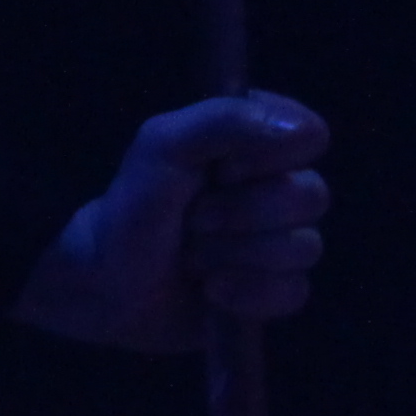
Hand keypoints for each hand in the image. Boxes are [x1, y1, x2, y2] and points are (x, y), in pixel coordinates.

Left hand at [11, 94, 332, 352]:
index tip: (222, 170)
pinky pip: (295, 291)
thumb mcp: (164, 144)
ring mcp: (280, 241)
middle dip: (243, 215)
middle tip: (194, 221)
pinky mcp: (275, 291)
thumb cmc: (133, 205)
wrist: (104, 285)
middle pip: (311, 196)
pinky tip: (212, 292)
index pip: (310, 135)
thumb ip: (228, 120)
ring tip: (195, 259)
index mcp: (257, 138)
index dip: (267, 159)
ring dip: (237, 256)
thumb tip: (307, 133)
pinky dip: (248, 295)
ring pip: (304, 247)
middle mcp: (277, 185)